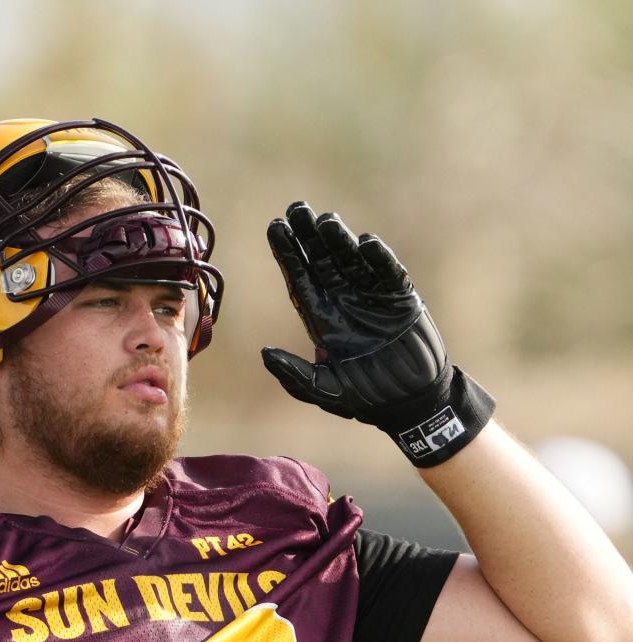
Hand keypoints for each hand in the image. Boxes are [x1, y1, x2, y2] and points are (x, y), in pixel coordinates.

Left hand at [262, 203, 493, 466]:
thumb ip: (294, 374)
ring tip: (325, 220)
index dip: (288, 253)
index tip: (275, 227)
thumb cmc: (366, 397)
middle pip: (322, 260)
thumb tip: (264, 353)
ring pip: (351, 259)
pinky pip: (388, 271)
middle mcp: (344, 300)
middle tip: (296, 208)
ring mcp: (372, 295)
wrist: (410, 401)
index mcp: (322, 317)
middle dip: (309, 236)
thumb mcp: (325, 390)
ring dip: (339, 239)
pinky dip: (378, 257)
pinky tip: (365, 243)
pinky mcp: (401, 297)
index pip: (300, 278)